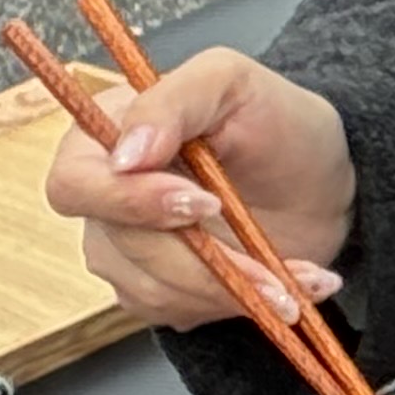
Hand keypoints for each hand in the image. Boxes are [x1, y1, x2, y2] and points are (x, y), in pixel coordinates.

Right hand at [38, 47, 354, 331]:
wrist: (319, 176)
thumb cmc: (274, 119)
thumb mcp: (231, 82)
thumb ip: (172, 103)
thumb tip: (125, 156)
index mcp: (103, 134)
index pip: (75, 184)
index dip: (129, 202)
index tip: (201, 204)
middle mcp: (104, 195)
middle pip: (122, 248)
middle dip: (203, 260)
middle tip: (269, 264)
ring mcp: (125, 248)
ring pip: (155, 289)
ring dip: (234, 289)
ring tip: (297, 276)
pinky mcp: (157, 288)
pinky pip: (180, 312)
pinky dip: (242, 304)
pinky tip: (287, 287)